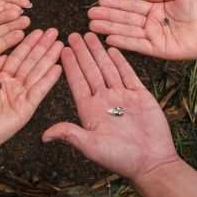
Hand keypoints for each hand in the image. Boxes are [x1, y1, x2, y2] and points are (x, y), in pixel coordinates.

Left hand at [0, 29, 63, 157]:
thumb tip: (5, 55)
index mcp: (1, 77)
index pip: (18, 56)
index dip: (28, 43)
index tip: (38, 31)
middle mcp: (13, 85)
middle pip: (31, 62)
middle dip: (43, 47)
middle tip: (54, 32)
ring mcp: (20, 96)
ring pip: (37, 73)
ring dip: (49, 59)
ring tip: (59, 45)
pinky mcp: (25, 108)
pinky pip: (39, 91)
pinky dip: (49, 80)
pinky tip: (57, 67)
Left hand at [42, 33, 179, 179]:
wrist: (152, 163)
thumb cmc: (121, 159)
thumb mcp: (91, 146)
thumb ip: (70, 134)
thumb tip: (44, 136)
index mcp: (90, 111)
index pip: (77, 83)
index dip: (69, 66)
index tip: (61, 50)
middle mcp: (104, 101)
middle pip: (90, 71)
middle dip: (81, 53)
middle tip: (72, 34)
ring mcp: (122, 97)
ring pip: (107, 69)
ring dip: (98, 52)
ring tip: (90, 35)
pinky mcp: (140, 96)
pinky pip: (128, 74)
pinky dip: (120, 61)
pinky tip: (112, 48)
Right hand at [88, 0, 196, 59]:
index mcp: (156, 7)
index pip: (131, 4)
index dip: (115, 1)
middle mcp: (152, 22)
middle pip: (125, 18)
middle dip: (107, 15)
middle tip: (89, 12)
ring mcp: (154, 36)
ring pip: (127, 31)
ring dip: (110, 29)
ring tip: (92, 25)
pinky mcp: (159, 49)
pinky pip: (138, 46)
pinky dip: (124, 43)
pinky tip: (109, 39)